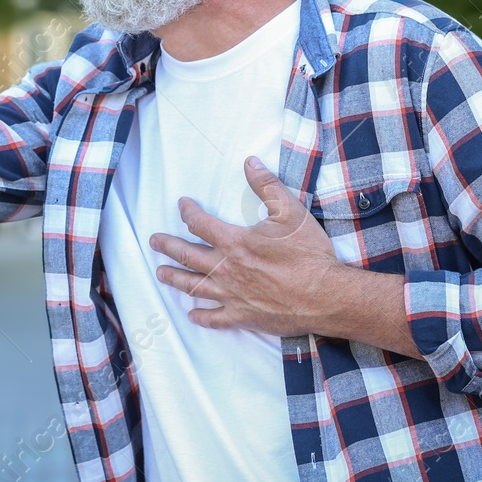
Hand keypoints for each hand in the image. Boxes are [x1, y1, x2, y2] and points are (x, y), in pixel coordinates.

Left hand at [149, 155, 344, 336]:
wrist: (327, 296)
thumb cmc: (309, 254)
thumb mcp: (291, 212)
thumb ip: (267, 186)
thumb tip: (249, 162)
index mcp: (234, 242)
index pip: (200, 223)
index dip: (188, 211)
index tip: (182, 204)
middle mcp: (226, 269)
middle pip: (187, 256)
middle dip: (167, 246)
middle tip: (154, 241)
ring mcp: (233, 295)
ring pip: (194, 287)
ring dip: (175, 279)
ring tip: (160, 273)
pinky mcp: (243, 316)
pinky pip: (215, 318)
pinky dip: (201, 315)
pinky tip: (192, 314)